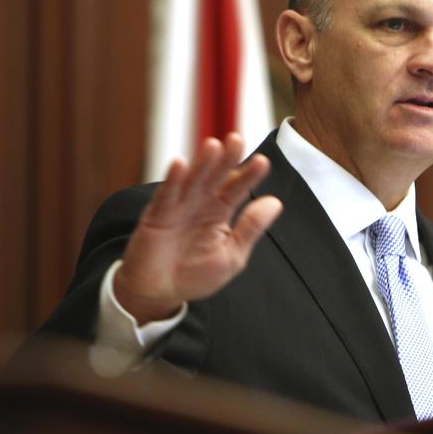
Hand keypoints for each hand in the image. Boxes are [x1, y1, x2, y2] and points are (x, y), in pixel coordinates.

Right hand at [114, 133, 282, 323]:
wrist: (158, 293)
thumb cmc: (195, 275)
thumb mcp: (232, 255)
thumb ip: (251, 228)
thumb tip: (276, 202)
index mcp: (220, 210)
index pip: (237, 187)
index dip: (249, 174)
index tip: (263, 162)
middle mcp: (200, 202)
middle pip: (216, 176)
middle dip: (226, 158)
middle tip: (237, 140)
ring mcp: (179, 206)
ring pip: (192, 180)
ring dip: (202, 163)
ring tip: (213, 146)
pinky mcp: (157, 215)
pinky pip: (166, 194)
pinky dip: (173, 179)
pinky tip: (180, 163)